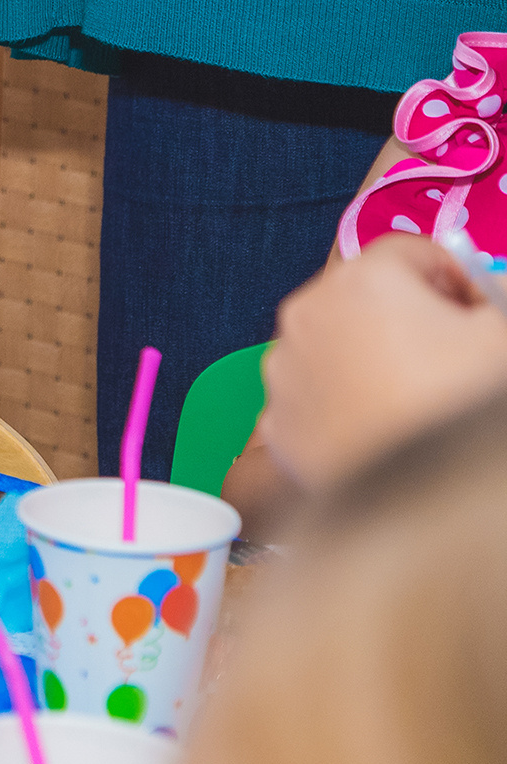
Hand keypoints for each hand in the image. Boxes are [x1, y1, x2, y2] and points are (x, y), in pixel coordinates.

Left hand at [261, 234, 506, 490]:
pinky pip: (315, 400)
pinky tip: (385, 432)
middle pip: (362, 298)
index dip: (454, 278)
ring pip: (332, 348)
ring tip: (417, 401)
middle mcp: (305, 317)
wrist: (431, 510)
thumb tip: (479, 302)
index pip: (411, 252)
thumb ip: (492, 301)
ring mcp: (284, 375)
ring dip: (369, 360)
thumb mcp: (502, 340)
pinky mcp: (278, 428)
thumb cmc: (467, 409)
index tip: (478, 312)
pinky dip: (344, 407)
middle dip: (407, 319)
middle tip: (451, 358)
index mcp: (361, 281)